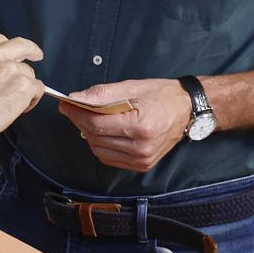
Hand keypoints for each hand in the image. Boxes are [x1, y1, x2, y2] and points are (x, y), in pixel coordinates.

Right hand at [0, 34, 43, 167]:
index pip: (0, 40)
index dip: (10, 48)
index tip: (15, 53)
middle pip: (22, 45)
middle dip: (31, 50)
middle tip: (36, 56)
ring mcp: (11, 68)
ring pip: (29, 73)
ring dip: (26, 87)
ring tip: (12, 104)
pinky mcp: (24, 84)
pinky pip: (38, 89)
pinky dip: (33, 100)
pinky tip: (19, 109)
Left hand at [59, 78, 193, 172]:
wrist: (188, 111)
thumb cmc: (161, 95)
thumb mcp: (132, 87)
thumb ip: (102, 94)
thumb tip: (74, 98)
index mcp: (141, 125)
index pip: (97, 124)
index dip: (77, 114)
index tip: (66, 104)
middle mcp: (141, 147)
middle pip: (96, 139)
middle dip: (81, 123)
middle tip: (75, 109)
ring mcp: (142, 159)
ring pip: (100, 151)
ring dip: (90, 136)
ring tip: (92, 120)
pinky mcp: (142, 166)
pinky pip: (110, 159)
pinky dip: (101, 146)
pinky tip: (105, 133)